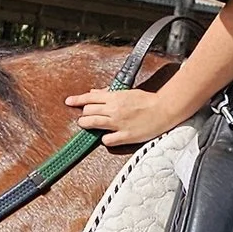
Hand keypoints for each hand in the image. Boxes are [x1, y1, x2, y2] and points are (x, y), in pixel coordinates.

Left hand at [67, 83, 182, 150]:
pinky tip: (107, 138)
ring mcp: (118, 123)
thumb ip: (109, 93)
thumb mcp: (127, 92)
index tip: (68, 102)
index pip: (89, 98)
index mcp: (114, 97)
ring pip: (93, 124)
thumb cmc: (147, 100)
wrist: (164, 109)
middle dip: (83, 114)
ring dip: (86, 125)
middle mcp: (113, 109)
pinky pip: (107, 140)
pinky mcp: (125, 135)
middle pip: (88, 111)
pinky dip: (104, 139)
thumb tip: (95, 93)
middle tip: (84, 118)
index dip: (77, 100)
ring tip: (86, 126)